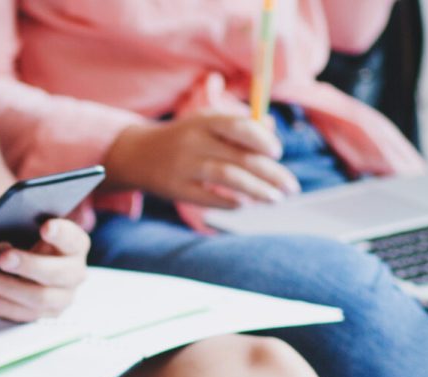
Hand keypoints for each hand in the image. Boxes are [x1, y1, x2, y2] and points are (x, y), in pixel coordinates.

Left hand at [0, 218, 89, 322]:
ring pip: (39, 297)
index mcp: (76, 246)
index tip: (45, 227)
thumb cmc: (25, 242)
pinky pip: (25, 314)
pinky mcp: (46, 315)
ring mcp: (63, 297)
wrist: (21, 269)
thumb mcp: (29, 228)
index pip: (73, 239)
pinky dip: (2, 306)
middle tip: (2, 258)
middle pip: (56, 273)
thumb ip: (28, 221)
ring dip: (8, 288)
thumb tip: (21, 215)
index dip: (61, 233)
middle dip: (28, 265)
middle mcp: (74, 273)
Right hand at [104, 111, 301, 209]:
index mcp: (204, 122)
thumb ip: (238, 125)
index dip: (262, 140)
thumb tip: (272, 132)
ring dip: (257, 190)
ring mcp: (183, 166)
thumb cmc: (183, 137)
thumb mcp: (206, 123)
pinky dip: (230, 202)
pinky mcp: (175, 188)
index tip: (277, 153)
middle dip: (271, 173)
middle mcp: (193, 142)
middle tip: (291, 186)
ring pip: (228, 177)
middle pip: (240, 156)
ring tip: (276, 199)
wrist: (136, 154)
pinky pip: (208, 197)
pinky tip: (246, 204)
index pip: (239, 127)